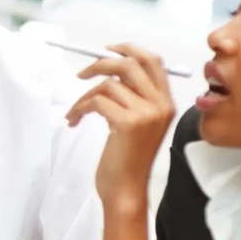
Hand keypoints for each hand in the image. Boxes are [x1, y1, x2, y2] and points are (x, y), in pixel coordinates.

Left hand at [64, 44, 174, 214]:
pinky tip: (73, 120)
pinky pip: (96, 101)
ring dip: (84, 95)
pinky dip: (79, 108)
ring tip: (75, 112)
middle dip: (101, 63)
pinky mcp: (127, 123)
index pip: (153, 61)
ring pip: (108, 84)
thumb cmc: (127, 159)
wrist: (126, 189)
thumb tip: (107, 69)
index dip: (128, 49)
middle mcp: (161, 105)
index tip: (106, 50)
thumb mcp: (138, 124)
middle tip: (81, 74)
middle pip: (131, 64)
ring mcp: (146, 114)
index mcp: (167, 103)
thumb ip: (132, 98)